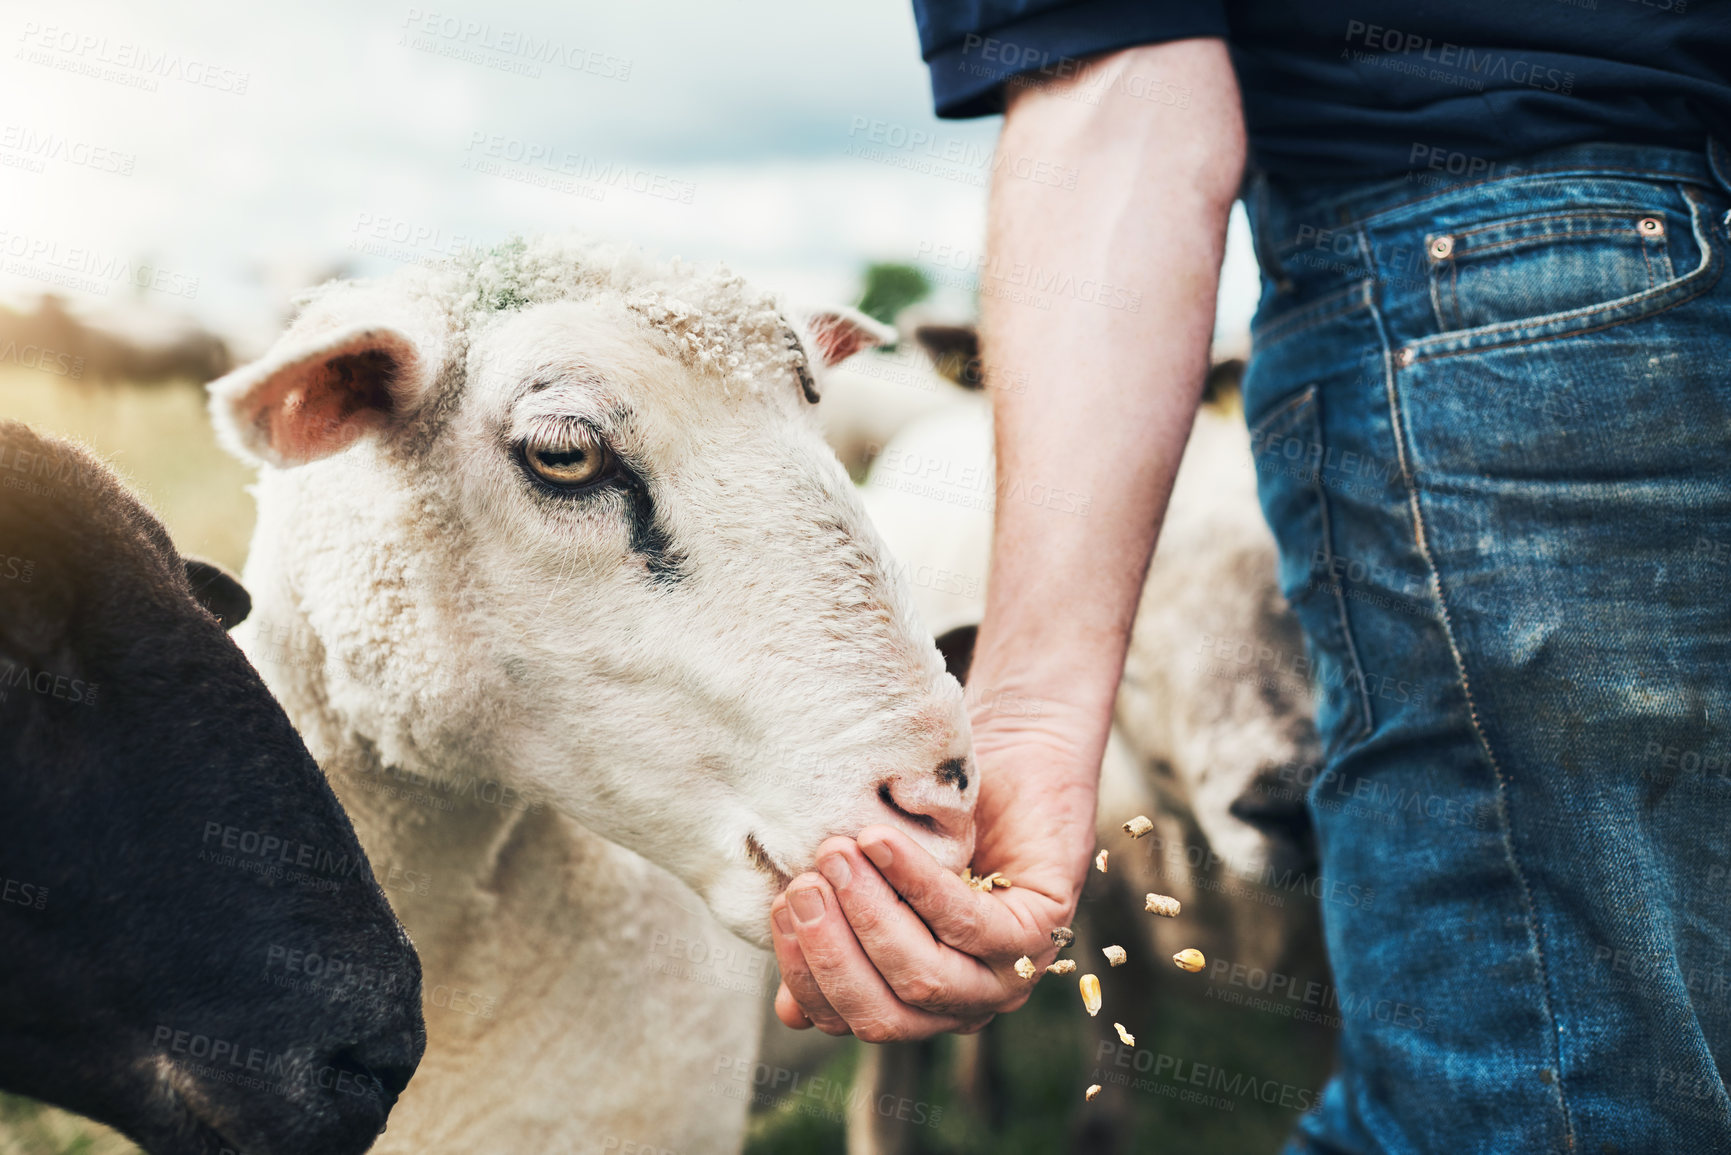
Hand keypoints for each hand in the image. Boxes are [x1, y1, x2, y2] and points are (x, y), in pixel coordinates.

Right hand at [769, 708, 1102, 1041]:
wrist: (1008, 749)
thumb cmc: (925, 812)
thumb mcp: (866, 876)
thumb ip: (833, 934)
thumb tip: (788, 1012)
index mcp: (913, 997)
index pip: (848, 1019)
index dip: (806, 977)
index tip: (778, 911)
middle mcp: (961, 1000)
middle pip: (883, 1015)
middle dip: (832, 954)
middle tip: (802, 886)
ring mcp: (1006, 972)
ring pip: (925, 979)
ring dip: (870, 917)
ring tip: (835, 855)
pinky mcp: (1039, 929)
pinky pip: (969, 924)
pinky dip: (917, 885)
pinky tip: (880, 843)